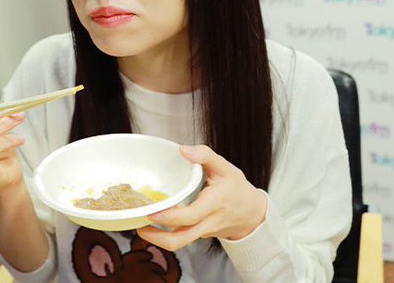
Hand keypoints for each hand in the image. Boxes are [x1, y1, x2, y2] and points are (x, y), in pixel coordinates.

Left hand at [137, 145, 266, 251]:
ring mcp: (203, 232)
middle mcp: (207, 222)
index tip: (152, 212)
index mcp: (214, 204)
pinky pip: (182, 238)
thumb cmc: (238, 190)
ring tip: (142, 227)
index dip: (169, 217)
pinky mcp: (200, 235)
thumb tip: (183, 150)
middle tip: (140, 226)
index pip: (190, 216)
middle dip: (157, 237)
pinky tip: (156, 223)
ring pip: (179, 243)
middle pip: (181, 239)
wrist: (252, 214)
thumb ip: (205, 155)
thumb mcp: (226, 168)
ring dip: (158, 239)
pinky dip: (167, 234)